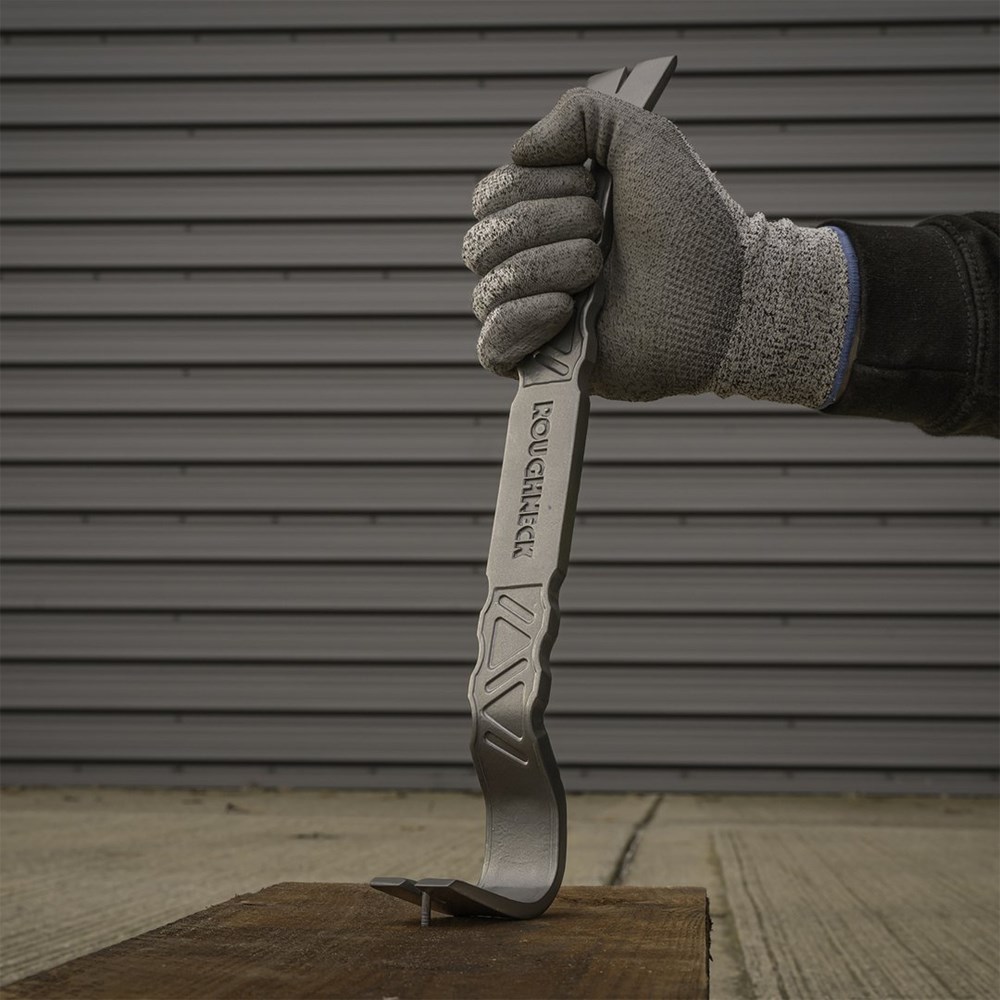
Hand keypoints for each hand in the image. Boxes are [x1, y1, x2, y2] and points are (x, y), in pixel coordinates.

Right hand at [462, 87, 850, 407]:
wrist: (720, 293)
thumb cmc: (689, 224)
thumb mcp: (641, 138)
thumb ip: (580, 115)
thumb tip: (520, 151)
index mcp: (548, 216)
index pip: (490, 198)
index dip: (532, 187)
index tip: (589, 188)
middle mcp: (535, 264)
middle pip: (481, 243)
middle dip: (540, 227)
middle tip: (601, 233)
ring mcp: (537, 316)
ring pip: (486, 290)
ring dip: (542, 269)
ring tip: (595, 271)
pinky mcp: (547, 363)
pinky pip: (491, 349)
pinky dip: (517, 322)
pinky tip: (561, 309)